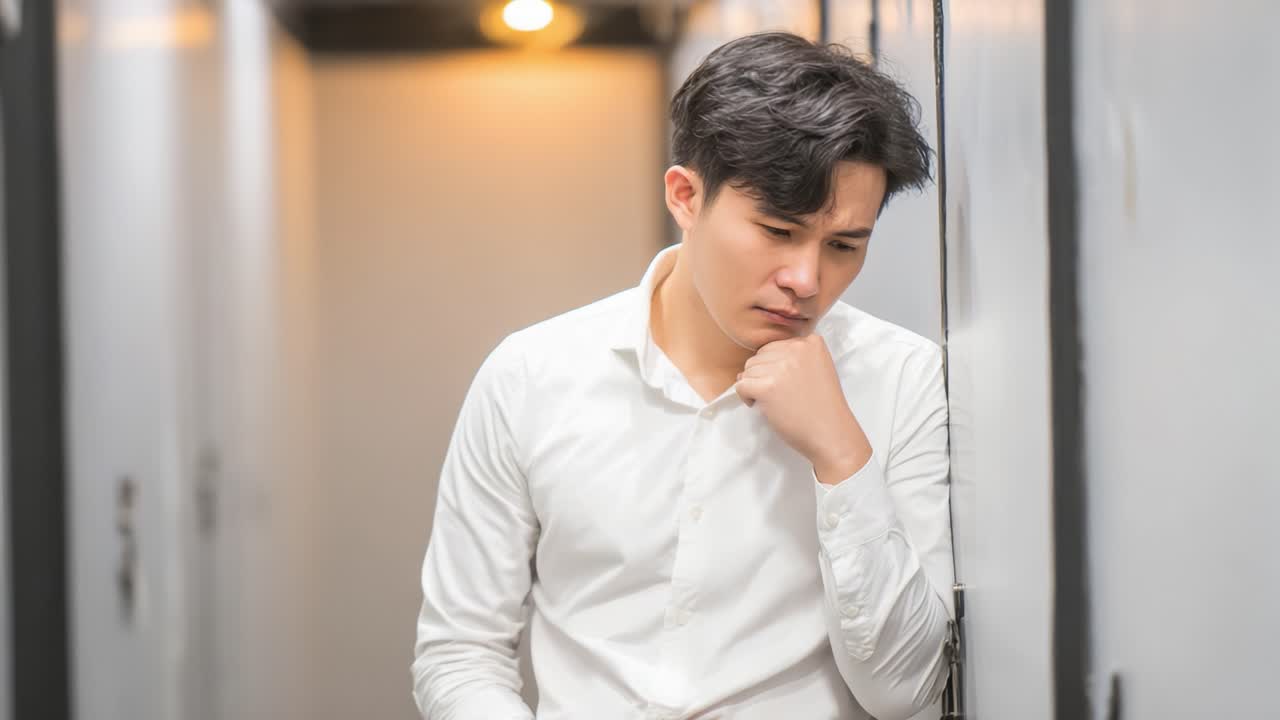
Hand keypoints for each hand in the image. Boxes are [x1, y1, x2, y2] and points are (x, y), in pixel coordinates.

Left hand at [735, 334, 872, 484]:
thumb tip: (746, 368)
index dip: (774, 368)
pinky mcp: (768, 387)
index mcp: (811, 342)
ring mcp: (781, 367)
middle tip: (779, 395)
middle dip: (762, 375)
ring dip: (754, 386)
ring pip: (748, 370)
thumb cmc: (823, 407)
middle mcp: (796, 349)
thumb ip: (792, 360)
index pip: (774, 347)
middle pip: (759, 356)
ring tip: (773, 401)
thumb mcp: (817, 369)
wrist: (831, 433)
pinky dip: (746, 396)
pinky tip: (762, 405)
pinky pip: (741, 385)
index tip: (787, 385)